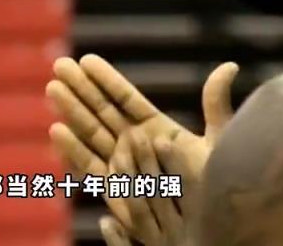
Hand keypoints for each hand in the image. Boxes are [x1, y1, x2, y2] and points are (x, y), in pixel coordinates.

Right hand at [46, 55, 238, 228]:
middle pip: (101, 110)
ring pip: (90, 132)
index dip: (106, 79)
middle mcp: (133, 142)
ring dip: (71, 111)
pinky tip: (57, 131)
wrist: (210, 222)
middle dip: (80, 88)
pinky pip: (89, 167)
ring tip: (53, 88)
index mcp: (154, 126)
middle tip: (60, 65)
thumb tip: (229, 67)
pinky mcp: (113, 188)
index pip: (125, 98)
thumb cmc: (217, 184)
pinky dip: (72, 150)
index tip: (86, 60)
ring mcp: (121, 163)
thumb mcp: (219, 140)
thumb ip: (216, 105)